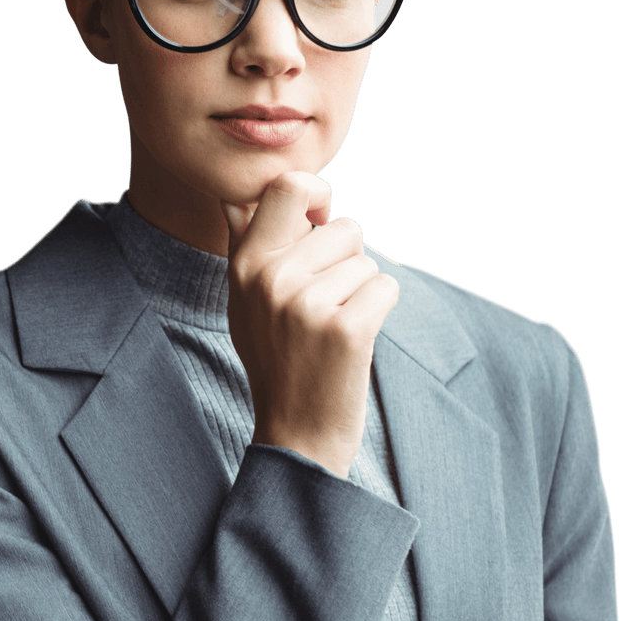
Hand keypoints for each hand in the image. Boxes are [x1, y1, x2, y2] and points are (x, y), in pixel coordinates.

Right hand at [221, 172, 398, 478]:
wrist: (297, 433)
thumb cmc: (276, 360)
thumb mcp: (244, 302)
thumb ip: (244, 246)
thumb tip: (234, 198)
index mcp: (244, 265)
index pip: (288, 187)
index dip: (316, 196)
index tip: (319, 223)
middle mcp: (270, 278)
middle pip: (345, 228)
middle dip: (347, 260)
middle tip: (325, 303)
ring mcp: (307, 304)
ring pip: (367, 261)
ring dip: (362, 291)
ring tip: (333, 327)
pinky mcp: (347, 328)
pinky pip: (386, 286)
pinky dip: (381, 309)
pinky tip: (355, 339)